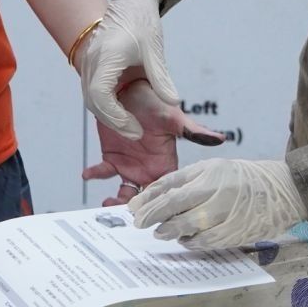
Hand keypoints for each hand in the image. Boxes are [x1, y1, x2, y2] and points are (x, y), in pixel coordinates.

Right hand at [76, 0, 179, 139]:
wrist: (129, 0)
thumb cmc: (141, 20)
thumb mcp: (154, 50)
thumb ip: (161, 78)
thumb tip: (174, 103)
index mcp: (106, 57)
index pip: (100, 94)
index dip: (116, 116)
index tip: (134, 128)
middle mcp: (92, 62)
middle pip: (93, 101)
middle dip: (112, 120)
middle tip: (135, 133)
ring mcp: (89, 64)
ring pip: (91, 98)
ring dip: (108, 115)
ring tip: (131, 127)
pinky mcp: (92, 67)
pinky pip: (93, 92)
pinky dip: (106, 106)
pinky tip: (123, 113)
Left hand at [84, 79, 224, 204]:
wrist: (128, 88)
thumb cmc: (154, 101)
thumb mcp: (173, 116)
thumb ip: (193, 130)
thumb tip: (219, 138)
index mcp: (166, 163)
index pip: (166, 191)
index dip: (162, 206)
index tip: (156, 217)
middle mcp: (148, 168)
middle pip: (145, 200)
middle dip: (138, 211)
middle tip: (128, 218)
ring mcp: (130, 165)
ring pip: (124, 192)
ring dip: (116, 200)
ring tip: (106, 202)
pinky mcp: (112, 157)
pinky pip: (103, 172)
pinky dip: (95, 174)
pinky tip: (88, 173)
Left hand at [128, 158, 307, 249]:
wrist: (280, 189)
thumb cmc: (240, 177)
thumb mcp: (212, 167)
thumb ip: (184, 179)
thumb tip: (154, 195)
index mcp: (207, 173)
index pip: (170, 186)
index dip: (149, 199)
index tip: (133, 209)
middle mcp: (215, 191)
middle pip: (176, 205)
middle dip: (153, 216)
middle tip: (141, 224)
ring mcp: (226, 213)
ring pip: (190, 225)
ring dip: (171, 231)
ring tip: (161, 233)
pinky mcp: (235, 232)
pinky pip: (207, 241)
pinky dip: (193, 243)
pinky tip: (186, 241)